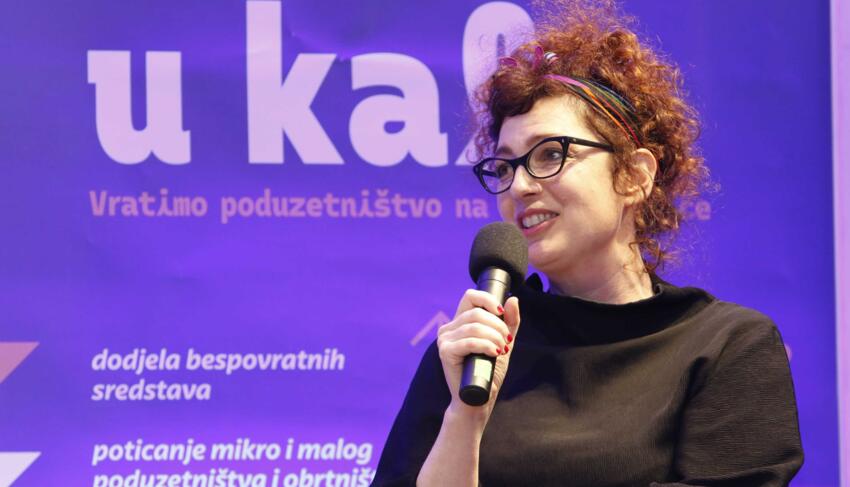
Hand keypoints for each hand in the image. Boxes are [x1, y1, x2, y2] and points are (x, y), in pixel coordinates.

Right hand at [436, 290, 520, 422]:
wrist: (479, 397)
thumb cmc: (488, 371)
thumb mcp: (503, 342)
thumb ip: (509, 323)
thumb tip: (513, 299)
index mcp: (460, 322)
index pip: (470, 296)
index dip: (487, 300)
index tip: (502, 313)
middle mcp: (449, 328)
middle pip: (476, 312)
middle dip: (497, 325)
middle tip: (506, 341)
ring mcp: (445, 339)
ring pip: (474, 326)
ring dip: (494, 337)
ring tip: (501, 350)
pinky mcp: (445, 352)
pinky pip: (469, 341)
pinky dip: (486, 346)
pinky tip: (494, 353)